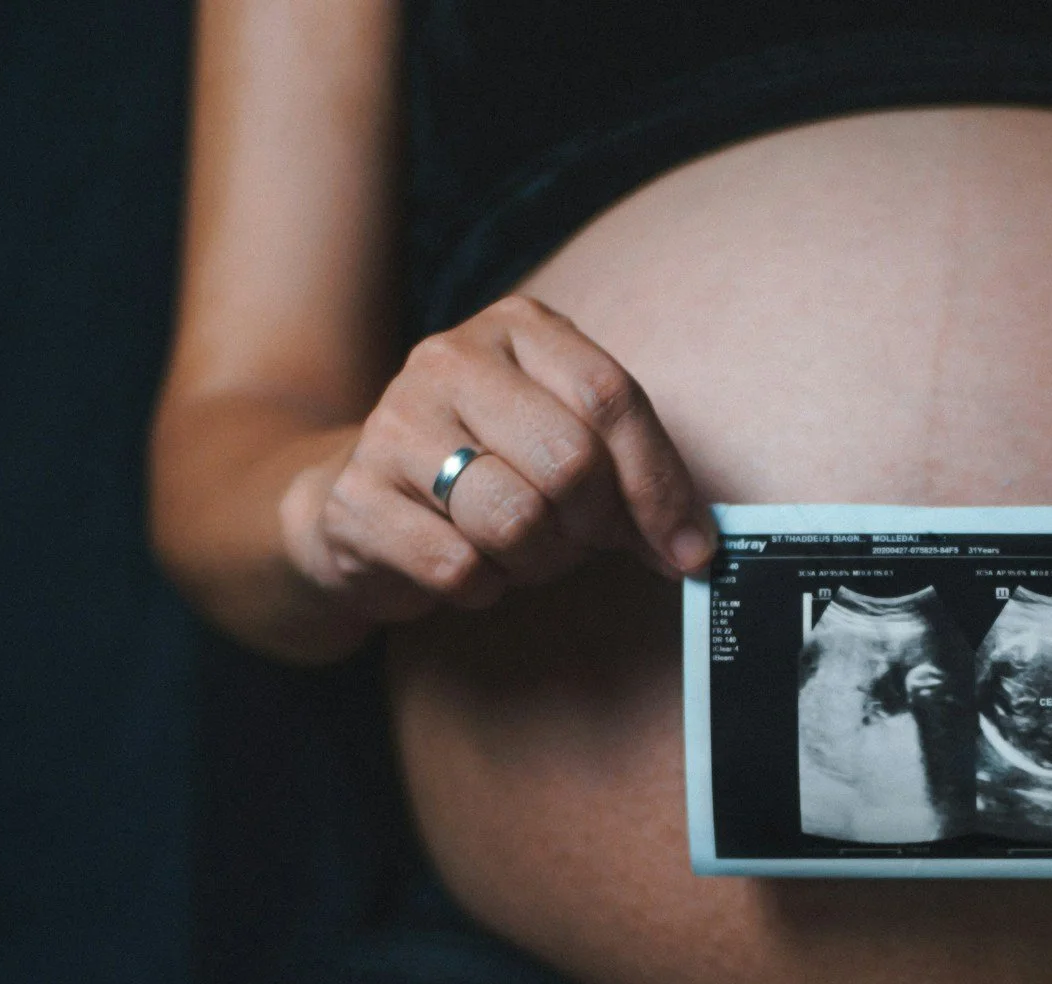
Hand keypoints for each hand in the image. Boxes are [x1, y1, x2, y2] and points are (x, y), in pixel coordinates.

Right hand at [282, 293, 716, 624]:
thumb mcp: (567, 442)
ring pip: (516, 520)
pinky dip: (483, 587)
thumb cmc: (491, 469)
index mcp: (518, 329)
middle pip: (571, 462)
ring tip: (523, 552)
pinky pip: (459, 567)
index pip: (613, 398)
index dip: (661, 485)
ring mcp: (393, 425)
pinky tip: (470, 566)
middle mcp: (450, 360)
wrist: (359, 497)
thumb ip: (633, 474)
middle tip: (582, 543)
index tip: (689, 551)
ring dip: (539, 562)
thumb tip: (695, 545)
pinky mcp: (356, 499)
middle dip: (595, 527)